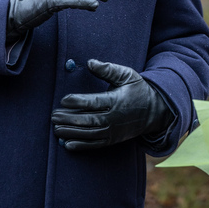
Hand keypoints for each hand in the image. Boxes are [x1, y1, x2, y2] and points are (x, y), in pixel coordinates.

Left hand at [52, 59, 173, 150]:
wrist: (155, 110)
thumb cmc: (138, 89)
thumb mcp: (127, 75)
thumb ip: (108, 69)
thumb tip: (90, 62)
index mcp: (116, 101)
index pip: (94, 102)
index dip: (77, 101)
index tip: (63, 99)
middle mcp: (114, 118)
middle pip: (88, 120)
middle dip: (69, 119)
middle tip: (53, 116)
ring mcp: (113, 131)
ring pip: (89, 133)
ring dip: (71, 132)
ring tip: (56, 129)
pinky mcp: (113, 140)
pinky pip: (95, 144)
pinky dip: (81, 146)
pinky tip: (67, 144)